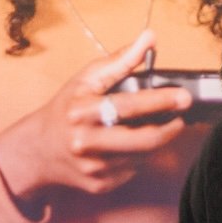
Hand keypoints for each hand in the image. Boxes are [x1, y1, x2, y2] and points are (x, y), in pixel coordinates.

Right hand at [0, 30, 192, 203]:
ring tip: (154, 128)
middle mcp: (86, 142)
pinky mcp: (100, 185)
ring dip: (155, 142)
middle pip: (144, 140)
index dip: (161, 101)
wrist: (38, 151)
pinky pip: (133, 170)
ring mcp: (94, 167)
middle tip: (181, 118)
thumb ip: (120, 60)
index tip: (183, 97)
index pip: (129, 106)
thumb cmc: (66, 109)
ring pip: (143, 156)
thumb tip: (150, 38)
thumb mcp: (87, 80)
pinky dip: (139, 157)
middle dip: (170, 129)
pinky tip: (130, 146)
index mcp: (82, 111)